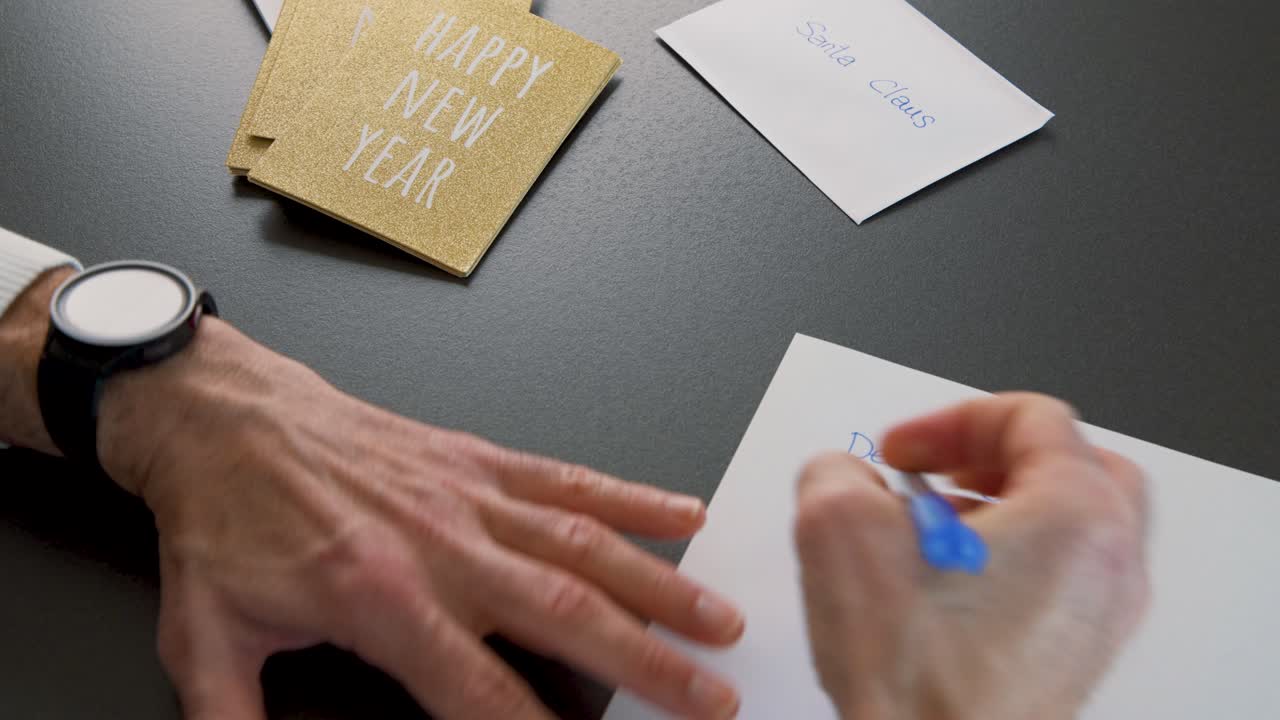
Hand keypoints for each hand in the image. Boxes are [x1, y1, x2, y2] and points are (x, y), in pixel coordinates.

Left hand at [82, 319, 743, 719]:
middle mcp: (443, 547)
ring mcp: (470, 497)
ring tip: (720, 621)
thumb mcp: (203, 636)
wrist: (226, 416)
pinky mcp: (478, 459)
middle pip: (565, 617)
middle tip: (710, 699)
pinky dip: (631, 499)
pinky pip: (568, 480)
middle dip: (647, 666)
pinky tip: (682, 514)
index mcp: (380, 599)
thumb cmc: (224, 519)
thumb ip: (232, 719)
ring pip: (584, 547)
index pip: (482, 692)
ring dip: (660, 586)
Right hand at [793, 394, 1148, 719]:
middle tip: (939, 473)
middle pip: (1074, 463)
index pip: (1030, 418)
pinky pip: (1059, 578)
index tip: (902, 450)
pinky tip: (943, 585)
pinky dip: (1010, 559)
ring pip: (1071, 523)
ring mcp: (1100, 619)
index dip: (948, 421)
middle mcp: (1110, 565)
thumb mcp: (837, 528)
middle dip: (994, 456)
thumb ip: (836, 468)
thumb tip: (845, 475)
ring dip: (1002, 507)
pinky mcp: (1074, 659)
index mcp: (1077, 516)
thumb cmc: (919, 685)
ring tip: (933, 531)